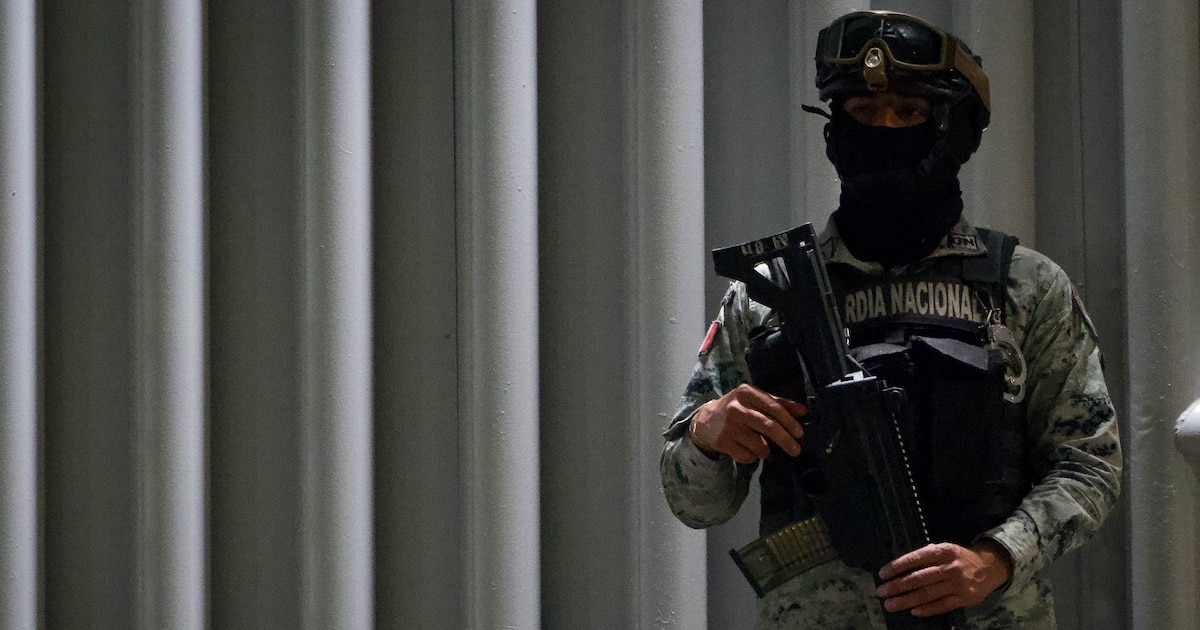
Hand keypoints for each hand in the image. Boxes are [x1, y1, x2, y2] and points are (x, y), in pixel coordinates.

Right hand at [689, 383, 805, 463]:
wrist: (706, 419)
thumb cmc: (737, 408)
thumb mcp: (755, 400)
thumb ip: (778, 404)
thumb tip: (803, 411)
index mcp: (747, 393)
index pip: (774, 407)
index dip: (789, 422)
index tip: (799, 433)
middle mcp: (737, 408)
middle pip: (769, 427)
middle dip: (786, 441)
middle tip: (796, 450)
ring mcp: (729, 426)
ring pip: (760, 445)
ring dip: (766, 450)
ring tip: (761, 446)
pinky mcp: (723, 442)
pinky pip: (747, 456)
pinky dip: (752, 457)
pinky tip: (746, 449)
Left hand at [875, 540, 1013, 616]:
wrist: (989, 567)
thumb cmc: (959, 558)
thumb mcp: (945, 549)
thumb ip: (926, 555)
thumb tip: (900, 566)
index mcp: (943, 551)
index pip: (916, 558)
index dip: (898, 566)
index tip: (882, 574)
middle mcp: (950, 567)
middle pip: (919, 579)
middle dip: (897, 586)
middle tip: (882, 591)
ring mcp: (957, 584)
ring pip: (927, 594)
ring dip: (906, 600)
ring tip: (890, 604)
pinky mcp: (963, 599)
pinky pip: (941, 606)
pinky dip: (926, 609)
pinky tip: (913, 611)